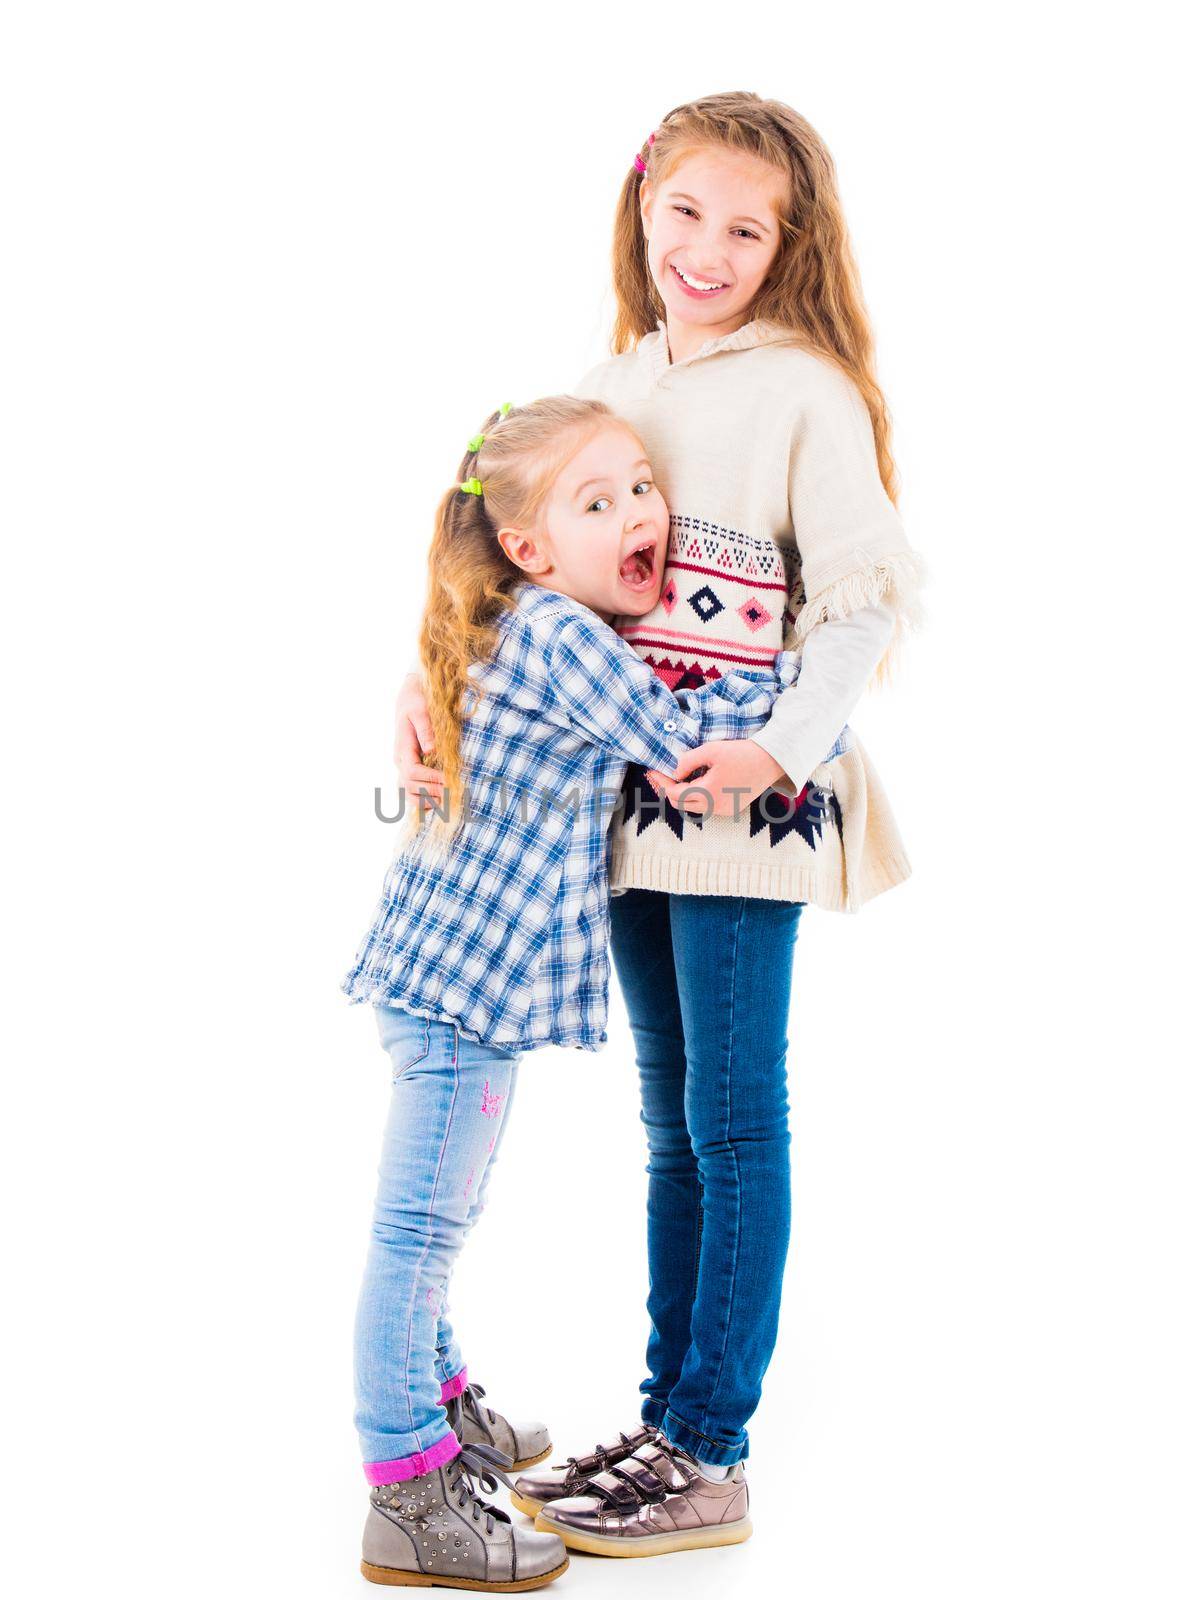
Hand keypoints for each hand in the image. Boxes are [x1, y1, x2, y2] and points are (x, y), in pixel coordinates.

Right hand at [393, 671, 445, 807]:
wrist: (410, 699)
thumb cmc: (417, 703)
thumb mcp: (421, 711)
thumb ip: (426, 730)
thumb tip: (431, 750)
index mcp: (403, 749)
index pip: (412, 772)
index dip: (431, 779)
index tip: (449, 779)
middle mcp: (401, 761)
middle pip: (409, 787)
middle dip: (431, 791)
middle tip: (453, 791)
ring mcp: (404, 767)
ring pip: (407, 793)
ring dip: (426, 800)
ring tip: (446, 799)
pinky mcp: (411, 769)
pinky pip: (412, 792)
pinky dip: (424, 800)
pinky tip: (440, 801)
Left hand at [645, 739, 785, 817]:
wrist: (772, 760)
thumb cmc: (742, 752)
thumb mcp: (711, 750)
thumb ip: (687, 761)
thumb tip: (672, 772)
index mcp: (709, 793)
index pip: (674, 793)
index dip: (661, 782)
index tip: (652, 770)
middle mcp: (715, 807)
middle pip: (680, 804)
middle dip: (667, 789)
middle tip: (659, 774)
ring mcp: (724, 810)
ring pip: (692, 807)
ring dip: (681, 794)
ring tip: (674, 777)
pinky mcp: (730, 809)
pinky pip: (705, 806)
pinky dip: (695, 796)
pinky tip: (692, 782)